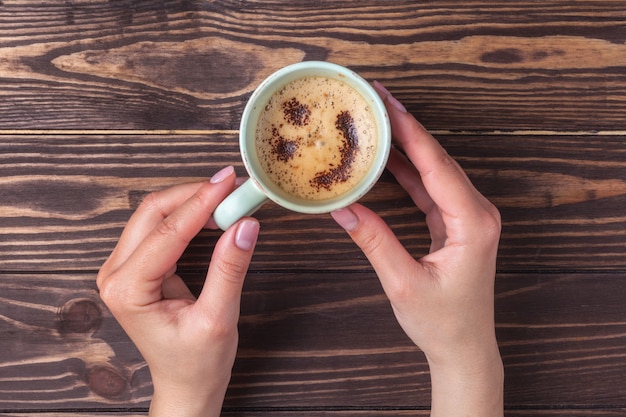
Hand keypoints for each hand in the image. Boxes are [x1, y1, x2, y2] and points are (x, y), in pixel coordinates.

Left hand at [97, 166, 259, 416]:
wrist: (186, 385)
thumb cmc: (197, 362)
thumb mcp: (218, 318)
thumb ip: (229, 269)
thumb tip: (245, 225)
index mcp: (128, 290)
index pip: (167, 232)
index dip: (201, 202)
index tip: (229, 183)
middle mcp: (116, 275)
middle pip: (152, 213)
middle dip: (194, 195)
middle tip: (231, 185)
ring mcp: (123, 269)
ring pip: (154, 215)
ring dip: (191, 201)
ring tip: (226, 196)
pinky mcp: (137, 267)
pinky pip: (159, 227)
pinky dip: (187, 215)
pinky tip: (212, 212)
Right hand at [332, 82, 502, 415]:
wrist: (464, 348)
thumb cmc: (443, 323)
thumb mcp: (403, 282)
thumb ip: (374, 241)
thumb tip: (343, 208)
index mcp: (473, 222)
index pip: (436, 165)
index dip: (410, 131)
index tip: (387, 102)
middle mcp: (477, 213)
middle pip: (437, 158)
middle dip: (406, 127)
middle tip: (376, 100)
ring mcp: (468, 216)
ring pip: (434, 170)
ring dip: (406, 145)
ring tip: (377, 120)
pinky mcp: (456, 223)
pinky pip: (429, 187)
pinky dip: (407, 171)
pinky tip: (386, 158)